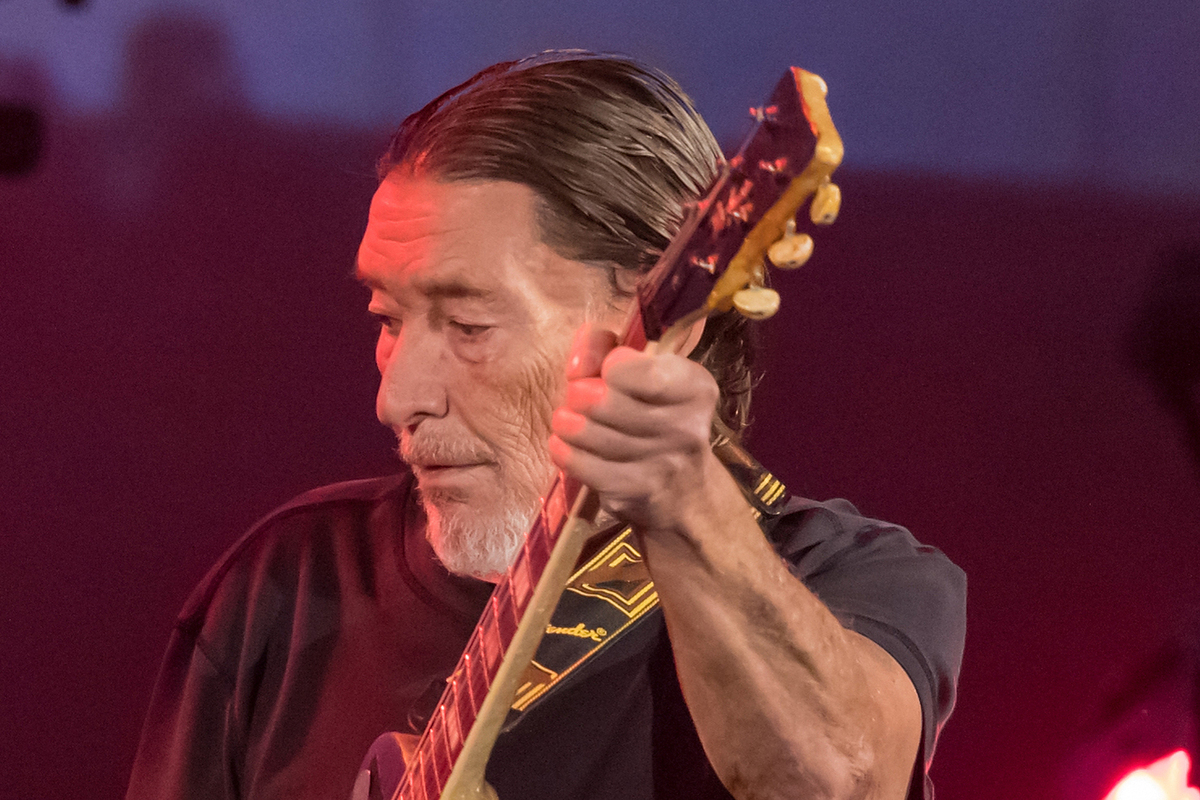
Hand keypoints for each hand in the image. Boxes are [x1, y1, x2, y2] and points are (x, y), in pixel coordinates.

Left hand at [548, 324, 720, 532]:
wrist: (682, 490)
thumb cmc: (654, 416)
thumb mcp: (644, 372)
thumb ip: (605, 347)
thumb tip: (578, 364)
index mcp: (694, 387)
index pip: (642, 371)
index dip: (611, 366)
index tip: (606, 370)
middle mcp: (686, 426)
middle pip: (606, 402)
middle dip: (580, 395)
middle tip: (578, 397)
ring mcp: (662, 464)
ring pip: (590, 434)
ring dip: (568, 424)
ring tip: (567, 421)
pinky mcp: (635, 493)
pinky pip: (583, 465)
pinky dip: (564, 451)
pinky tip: (563, 444)